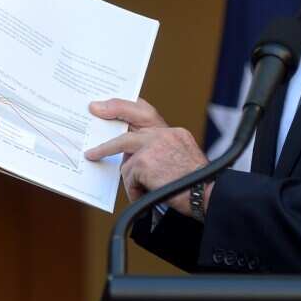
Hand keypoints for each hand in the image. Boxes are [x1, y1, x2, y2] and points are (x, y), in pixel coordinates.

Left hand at [84, 98, 209, 216]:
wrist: (208, 197)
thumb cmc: (196, 187)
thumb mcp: (182, 160)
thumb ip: (160, 152)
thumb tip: (131, 157)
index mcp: (174, 133)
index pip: (147, 113)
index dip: (128, 106)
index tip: (112, 103)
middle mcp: (165, 134)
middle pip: (132, 115)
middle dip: (111, 110)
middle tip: (94, 108)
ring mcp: (155, 145)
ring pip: (122, 145)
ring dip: (104, 150)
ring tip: (93, 155)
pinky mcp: (145, 161)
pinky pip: (128, 173)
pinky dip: (132, 187)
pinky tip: (141, 194)